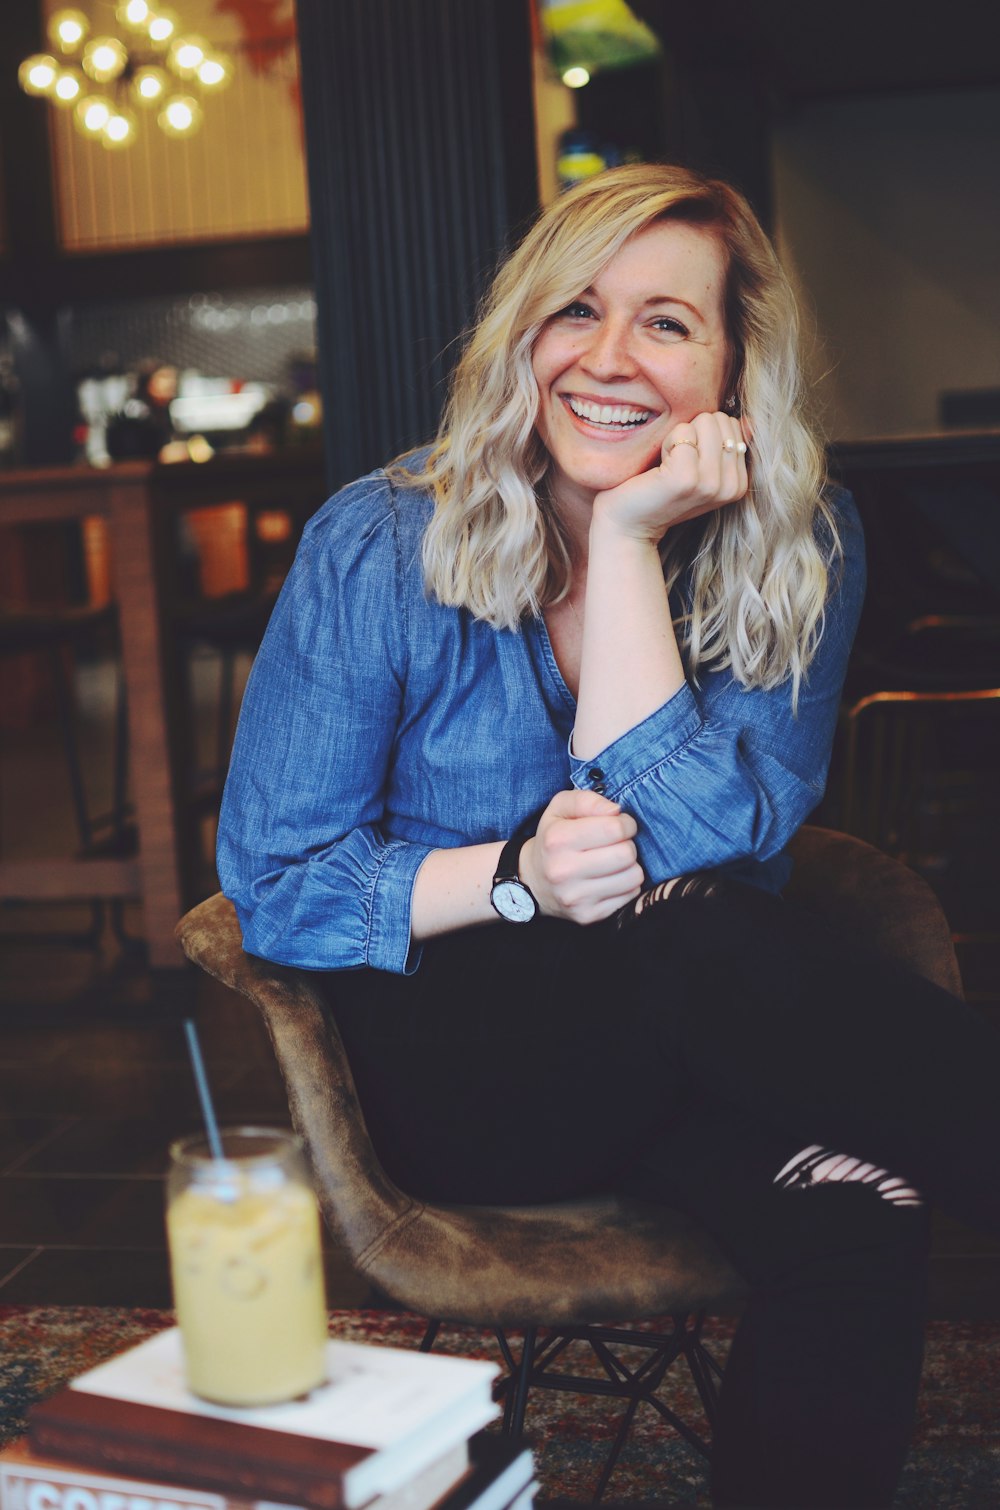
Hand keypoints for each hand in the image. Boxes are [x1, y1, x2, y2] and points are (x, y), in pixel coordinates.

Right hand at [520, 789, 643, 925]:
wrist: (533, 881)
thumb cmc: (553, 838)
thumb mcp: (560, 808)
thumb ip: (588, 800)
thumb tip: (616, 811)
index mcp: (558, 840)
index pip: (615, 828)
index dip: (625, 824)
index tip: (619, 825)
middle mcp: (564, 871)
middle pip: (627, 854)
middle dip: (628, 844)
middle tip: (617, 844)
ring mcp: (576, 897)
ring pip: (633, 876)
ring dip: (630, 866)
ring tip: (614, 862)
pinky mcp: (588, 916)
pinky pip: (630, 896)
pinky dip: (626, 885)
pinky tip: (610, 879)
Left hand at [592, 410, 748, 543]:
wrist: (628, 524)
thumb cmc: (660, 492)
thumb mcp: (701, 469)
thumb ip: (725, 446)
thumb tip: (750, 422)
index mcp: (738, 484)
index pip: (732, 425)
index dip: (703, 435)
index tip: (688, 462)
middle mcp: (730, 486)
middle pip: (719, 420)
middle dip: (693, 433)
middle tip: (676, 463)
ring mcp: (710, 484)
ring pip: (704, 422)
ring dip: (679, 437)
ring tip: (668, 465)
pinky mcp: (687, 479)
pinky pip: (683, 433)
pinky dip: (666, 442)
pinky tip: (659, 468)